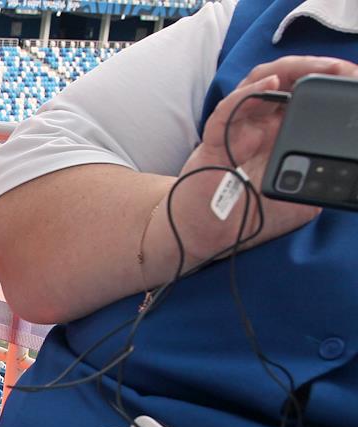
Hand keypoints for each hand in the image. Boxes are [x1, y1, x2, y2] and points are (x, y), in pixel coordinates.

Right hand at [168, 57, 357, 265]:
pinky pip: (228, 109)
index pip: (305, 94)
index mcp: (282, 134)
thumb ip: (320, 182)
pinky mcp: (216, 139)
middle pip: (285, 80)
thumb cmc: (246, 218)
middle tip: (338, 68)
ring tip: (312, 68)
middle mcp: (261, 125)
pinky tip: (269, 85)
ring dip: (287, 70)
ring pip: (258, 83)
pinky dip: (247, 93)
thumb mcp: (301, 202)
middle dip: (312, 68)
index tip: (350, 79)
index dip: (326, 82)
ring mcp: (238, 128)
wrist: (207, 234)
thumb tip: (341, 171)